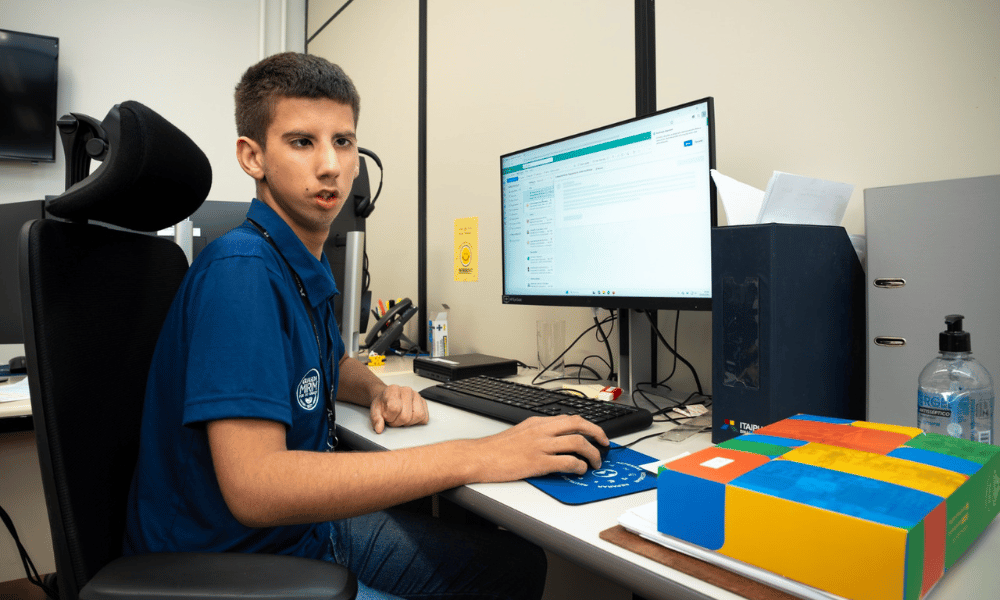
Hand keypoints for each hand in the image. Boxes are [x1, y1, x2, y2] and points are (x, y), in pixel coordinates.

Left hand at [370, 384, 428, 432]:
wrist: (388, 398)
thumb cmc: (383, 403)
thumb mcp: (375, 410)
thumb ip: (376, 419)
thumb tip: (379, 428)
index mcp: (393, 389)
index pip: (395, 408)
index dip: (389, 417)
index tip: (386, 416)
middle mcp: (407, 390)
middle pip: (406, 416)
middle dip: (398, 422)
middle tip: (393, 418)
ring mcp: (417, 396)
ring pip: (418, 416)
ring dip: (408, 422)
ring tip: (401, 417)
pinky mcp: (423, 403)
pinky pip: (425, 417)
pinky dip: (417, 421)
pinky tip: (409, 417)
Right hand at [470, 415, 609, 481]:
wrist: (478, 457)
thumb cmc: (495, 449)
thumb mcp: (519, 433)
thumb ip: (538, 434)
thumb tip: (556, 441)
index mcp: (538, 422)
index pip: (570, 418)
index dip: (588, 426)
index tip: (596, 434)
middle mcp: (542, 430)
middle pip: (579, 424)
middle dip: (597, 434)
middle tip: (605, 444)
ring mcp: (541, 446)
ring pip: (577, 442)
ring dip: (592, 453)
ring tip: (595, 463)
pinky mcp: (538, 462)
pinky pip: (567, 462)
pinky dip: (578, 466)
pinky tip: (580, 471)